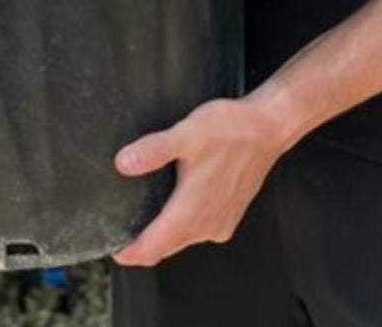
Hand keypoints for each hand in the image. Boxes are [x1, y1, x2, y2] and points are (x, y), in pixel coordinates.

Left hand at [109, 96, 281, 267]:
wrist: (268, 128)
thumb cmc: (230, 130)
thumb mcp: (184, 135)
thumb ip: (152, 151)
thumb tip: (122, 164)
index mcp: (191, 212)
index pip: (152, 248)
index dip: (130, 253)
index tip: (113, 249)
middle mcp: (206, 225)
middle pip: (166, 247)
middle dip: (143, 246)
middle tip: (123, 235)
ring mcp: (220, 222)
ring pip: (184, 240)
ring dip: (165, 236)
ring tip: (146, 220)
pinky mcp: (230, 215)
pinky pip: (200, 230)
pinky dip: (184, 226)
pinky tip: (177, 207)